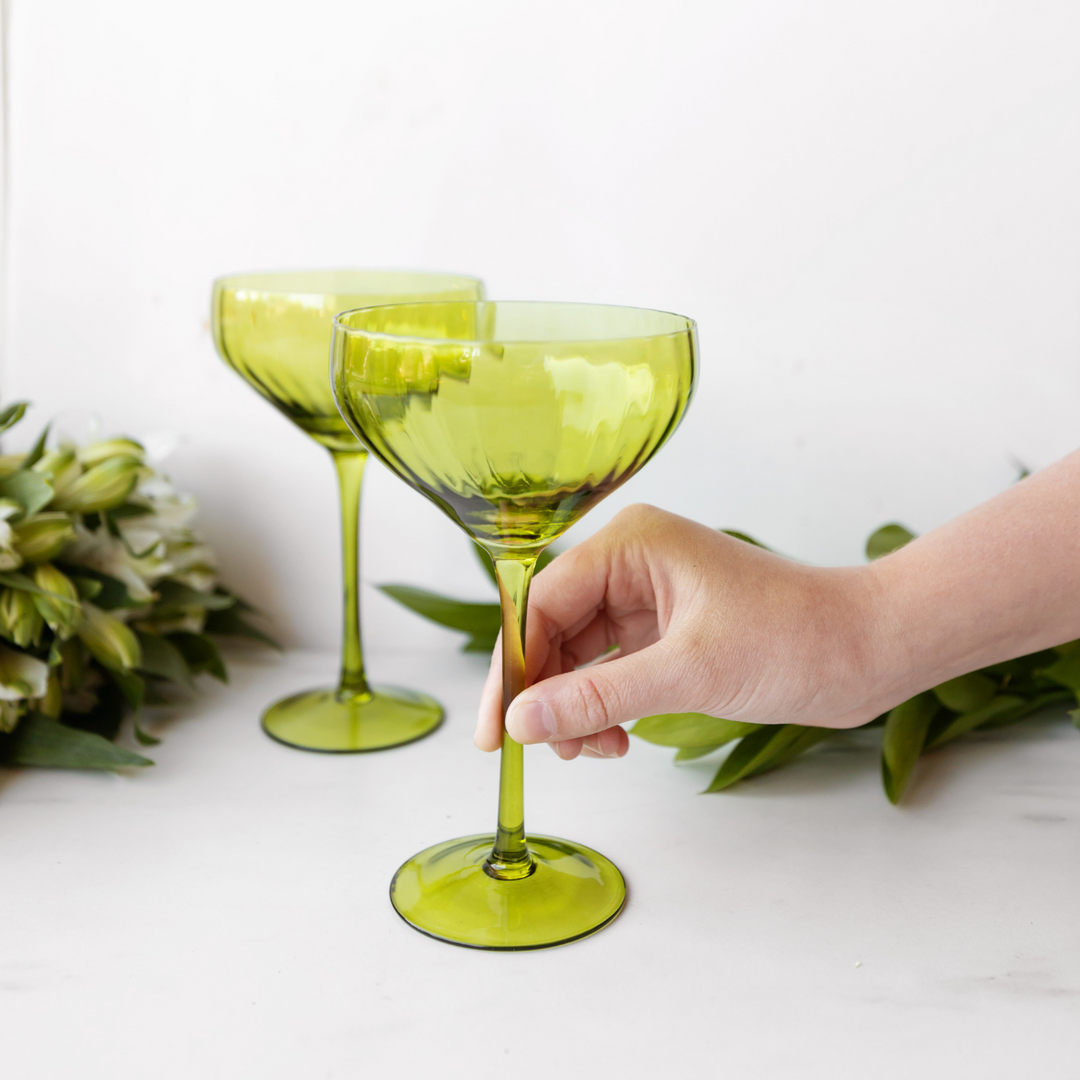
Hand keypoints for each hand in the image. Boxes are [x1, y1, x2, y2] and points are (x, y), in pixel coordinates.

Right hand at [474, 504, 883, 758]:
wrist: (867, 651)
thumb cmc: (794, 638)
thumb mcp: (689, 672)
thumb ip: (598, 698)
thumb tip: (522, 723)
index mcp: (631, 544)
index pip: (541, 602)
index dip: (513, 667)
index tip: (495, 729)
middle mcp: (631, 563)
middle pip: (552, 630)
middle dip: (545, 694)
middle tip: (544, 751)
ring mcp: (646, 598)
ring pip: (577, 656)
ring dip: (576, 708)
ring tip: (598, 750)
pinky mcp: (664, 631)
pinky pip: (608, 670)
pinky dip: (604, 708)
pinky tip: (618, 739)